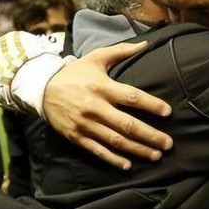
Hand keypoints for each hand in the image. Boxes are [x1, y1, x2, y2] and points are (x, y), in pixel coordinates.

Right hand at [43, 41, 173, 169]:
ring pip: (116, 141)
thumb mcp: (95, 58)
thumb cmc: (74, 73)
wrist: (41, 88)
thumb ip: (120, 51)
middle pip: (127, 124)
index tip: (167, 112)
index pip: (131, 97)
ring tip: (156, 156)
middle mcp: (95, 107)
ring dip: (137, 150)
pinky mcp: (77, 137)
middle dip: (150, 135)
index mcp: (101, 87)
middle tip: (168, 144)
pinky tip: (128, 165)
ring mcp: (85, 124)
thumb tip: (145, 43)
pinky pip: (98, 150)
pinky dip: (113, 159)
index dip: (151, 105)